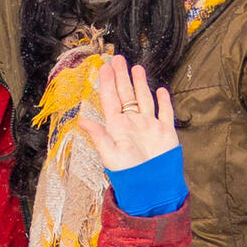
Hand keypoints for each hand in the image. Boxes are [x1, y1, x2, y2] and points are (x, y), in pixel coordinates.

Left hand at [83, 53, 178, 170]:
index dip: (107, 83)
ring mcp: (149, 126)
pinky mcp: (165, 132)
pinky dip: (164, 101)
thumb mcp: (110, 155)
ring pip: (144, 100)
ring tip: (136, 68)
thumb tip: (82, 120)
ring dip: (140, 84)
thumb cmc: (129, 174)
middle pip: (126, 95)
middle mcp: (132, 124)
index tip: (104, 67)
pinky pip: (165, 113)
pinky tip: (160, 90)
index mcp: (117, 127)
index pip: (111, 100)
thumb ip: (98, 136)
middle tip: (118, 58)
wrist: (152, 187)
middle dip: (122, 77)